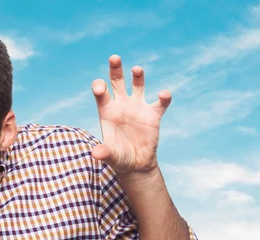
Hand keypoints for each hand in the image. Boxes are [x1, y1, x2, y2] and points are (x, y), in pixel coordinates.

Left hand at [91, 55, 170, 173]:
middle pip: (117, 82)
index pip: (101, 94)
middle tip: (114, 57)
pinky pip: (160, 102)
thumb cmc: (118, 158)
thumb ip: (103, 152)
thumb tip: (95, 154)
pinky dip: (164, 97)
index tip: (100, 87)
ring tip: (137, 69)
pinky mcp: (153, 114)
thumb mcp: (110, 156)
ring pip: (138, 85)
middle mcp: (121, 105)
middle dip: (115, 69)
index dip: (100, 88)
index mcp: (107, 112)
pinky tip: (164, 95)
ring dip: (138, 76)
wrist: (136, 163)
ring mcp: (137, 107)